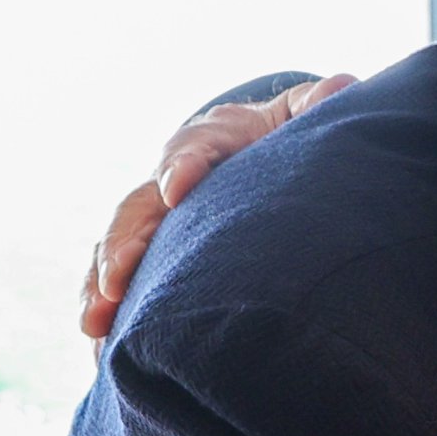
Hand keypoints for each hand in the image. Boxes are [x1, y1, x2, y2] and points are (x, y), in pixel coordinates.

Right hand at [80, 74, 355, 339]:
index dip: (181, 165)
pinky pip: (125, 280)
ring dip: (103, 284)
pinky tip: (99, 345)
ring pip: (119, 247)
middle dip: (124, 242)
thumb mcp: (312, 112)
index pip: (192, 145)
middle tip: (118, 278)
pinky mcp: (158, 251)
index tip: (176, 192)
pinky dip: (109, 309)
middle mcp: (175, 174)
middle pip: (139, 206)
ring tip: (95, 324)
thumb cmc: (297, 133)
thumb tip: (341, 89)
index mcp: (216, 135)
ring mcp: (161, 215)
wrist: (275, 150)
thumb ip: (322, 105)